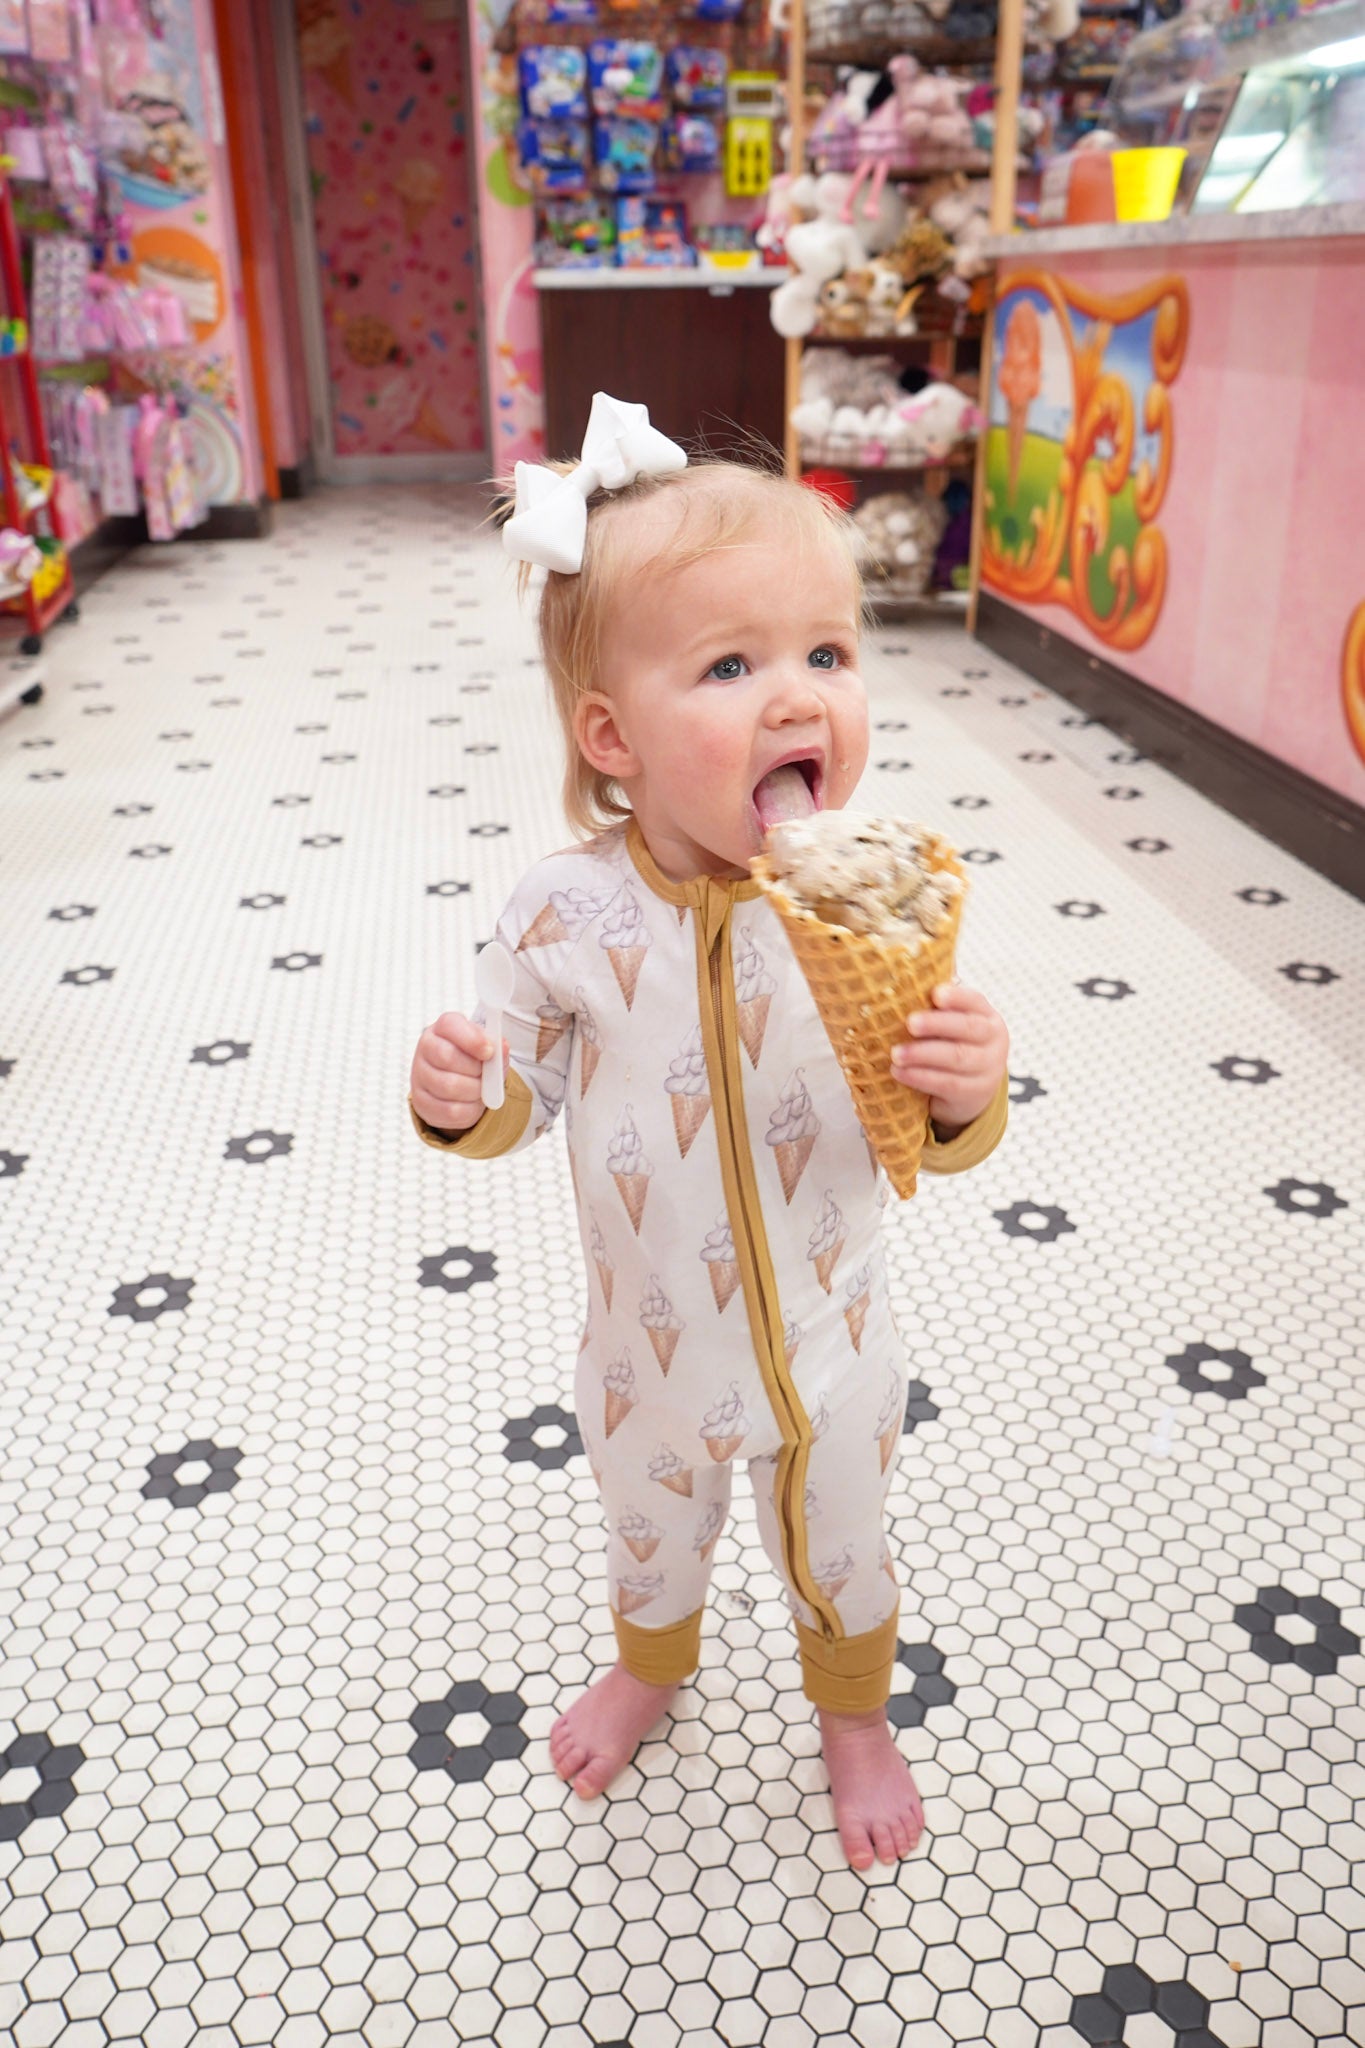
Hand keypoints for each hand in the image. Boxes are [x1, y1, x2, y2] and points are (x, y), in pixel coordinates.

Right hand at [410, 1012, 506, 1133]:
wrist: (459, 1085)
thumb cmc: (474, 1060)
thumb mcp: (487, 1048)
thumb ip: (496, 1046)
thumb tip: (502, 1047)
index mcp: (442, 1028)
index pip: (450, 1025)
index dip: (472, 1039)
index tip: (489, 1052)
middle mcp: (426, 1047)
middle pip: (447, 1056)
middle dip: (475, 1069)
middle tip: (486, 1074)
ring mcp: (419, 1075)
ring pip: (449, 1086)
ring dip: (475, 1091)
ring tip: (481, 1089)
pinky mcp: (421, 1102)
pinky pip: (450, 1110)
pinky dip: (469, 1109)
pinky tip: (472, 1102)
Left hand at [890, 983, 1007, 1133]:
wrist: (968, 1094)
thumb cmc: (950, 1048)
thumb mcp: (950, 1027)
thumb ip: (935, 1008)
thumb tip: (901, 980)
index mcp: (987, 1017)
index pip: (975, 1001)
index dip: (956, 997)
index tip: (935, 994)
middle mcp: (994, 1041)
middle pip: (968, 1028)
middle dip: (937, 1024)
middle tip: (910, 1023)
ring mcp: (988, 1069)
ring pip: (957, 1057)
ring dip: (922, 1054)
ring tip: (895, 1054)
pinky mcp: (975, 1093)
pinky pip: (947, 1084)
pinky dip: (920, 1077)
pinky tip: (899, 1072)